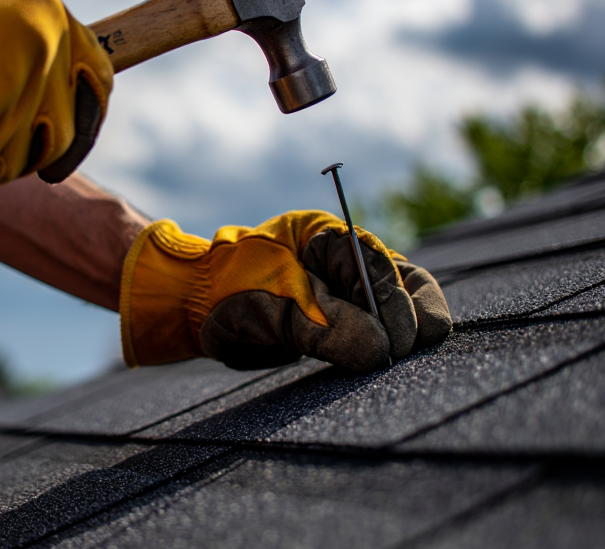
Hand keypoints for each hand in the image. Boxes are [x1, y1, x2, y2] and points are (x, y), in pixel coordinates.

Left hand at [119, 211, 450, 371]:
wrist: (195, 308)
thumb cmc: (228, 295)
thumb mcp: (274, 309)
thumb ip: (327, 328)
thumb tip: (381, 351)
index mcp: (331, 237)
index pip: (386, 268)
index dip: (396, 307)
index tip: (391, 346)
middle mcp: (349, 259)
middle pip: (408, 288)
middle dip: (404, 325)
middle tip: (389, 359)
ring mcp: (351, 289)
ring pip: (403, 313)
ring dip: (398, 340)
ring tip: (385, 364)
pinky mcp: (346, 320)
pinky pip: (381, 335)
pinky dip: (382, 350)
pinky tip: (376, 367)